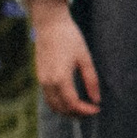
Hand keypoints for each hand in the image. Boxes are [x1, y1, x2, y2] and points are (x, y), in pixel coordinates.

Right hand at [28, 0, 100, 119]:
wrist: (49, 23)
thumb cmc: (70, 37)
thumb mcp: (85, 58)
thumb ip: (91, 80)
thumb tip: (96, 100)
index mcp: (60, 78)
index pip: (73, 104)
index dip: (86, 111)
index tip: (97, 109)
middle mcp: (48, 82)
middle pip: (61, 108)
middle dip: (76, 114)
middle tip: (91, 111)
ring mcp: (41, 80)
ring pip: (52, 105)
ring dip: (66, 111)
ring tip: (81, 109)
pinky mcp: (39, 76)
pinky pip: (48, 97)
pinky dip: (59, 103)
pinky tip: (70, 100)